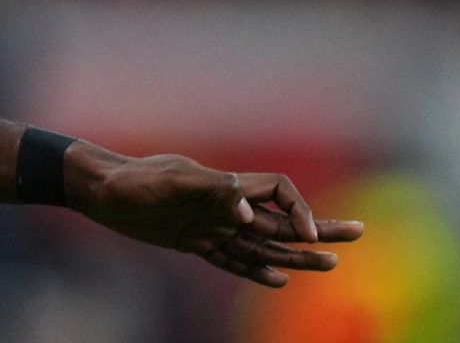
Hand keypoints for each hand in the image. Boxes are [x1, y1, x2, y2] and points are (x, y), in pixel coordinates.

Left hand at [65, 143, 363, 286]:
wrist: (99, 189)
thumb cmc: (130, 180)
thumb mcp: (168, 182)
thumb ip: (209, 190)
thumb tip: (246, 205)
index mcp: (225, 185)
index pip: (278, 192)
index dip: (298, 209)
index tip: (307, 232)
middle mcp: (224, 205)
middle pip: (281, 220)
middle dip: (320, 228)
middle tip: (360, 233)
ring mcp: (211, 224)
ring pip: (264, 243)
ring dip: (297, 254)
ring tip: (332, 265)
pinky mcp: (193, 241)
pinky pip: (232, 260)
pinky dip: (256, 270)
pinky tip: (279, 280)